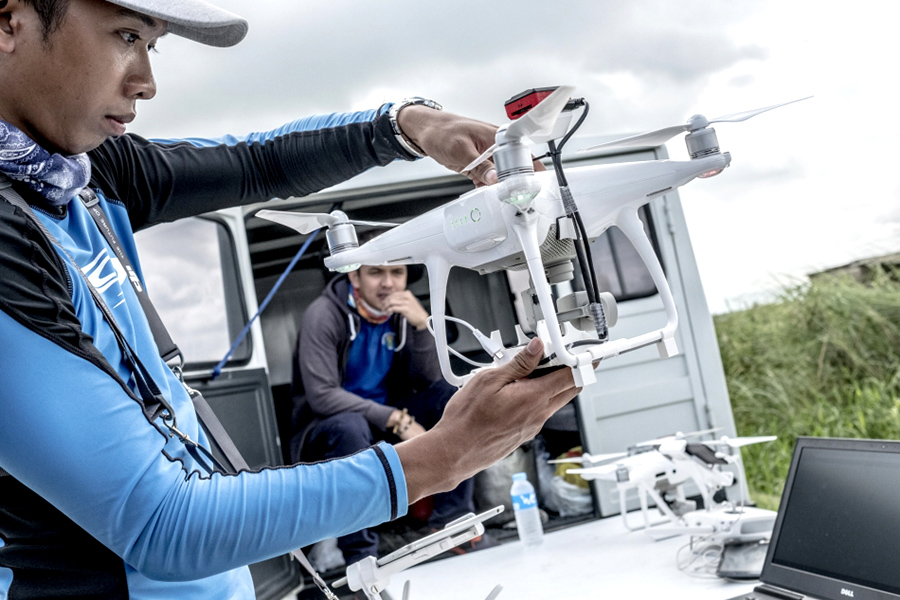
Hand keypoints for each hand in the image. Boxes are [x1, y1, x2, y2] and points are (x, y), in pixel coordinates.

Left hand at [383, 290, 428, 329]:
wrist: (422, 318)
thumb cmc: (415, 311)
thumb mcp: (409, 301)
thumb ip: (401, 299)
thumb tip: (389, 299)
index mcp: (407, 293)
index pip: (393, 293)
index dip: (387, 298)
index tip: (384, 303)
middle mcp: (406, 296)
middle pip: (391, 297)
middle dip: (385, 302)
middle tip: (383, 307)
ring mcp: (406, 302)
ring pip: (390, 302)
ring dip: (385, 307)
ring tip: (385, 310)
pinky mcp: (405, 309)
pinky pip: (393, 308)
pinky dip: (389, 310)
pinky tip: (388, 313)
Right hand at [395, 338, 579, 502]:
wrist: (455, 451)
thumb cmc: (467, 419)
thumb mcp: (489, 380)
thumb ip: (519, 363)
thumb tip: (537, 347)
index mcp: (534, 398)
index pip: (571, 377)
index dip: (582, 362)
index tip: (584, 351)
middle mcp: (538, 415)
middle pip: (569, 389)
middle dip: (573, 370)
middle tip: (563, 354)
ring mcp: (533, 426)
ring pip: (555, 400)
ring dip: (553, 383)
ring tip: (531, 368)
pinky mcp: (525, 432)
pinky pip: (541, 410)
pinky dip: (539, 396)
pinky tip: (519, 388)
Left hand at [397, 105, 544, 187]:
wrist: (425, 130)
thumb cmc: (441, 131)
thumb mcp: (460, 150)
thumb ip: (479, 166)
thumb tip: (495, 178)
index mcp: (496, 137)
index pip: (522, 155)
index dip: (530, 172)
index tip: (530, 188)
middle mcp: (496, 146)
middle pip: (516, 168)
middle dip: (517, 184)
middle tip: (517, 199)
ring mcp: (488, 156)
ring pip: (503, 176)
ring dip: (502, 189)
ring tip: (503, 202)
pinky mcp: (480, 164)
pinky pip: (489, 179)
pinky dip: (487, 188)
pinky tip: (486, 197)